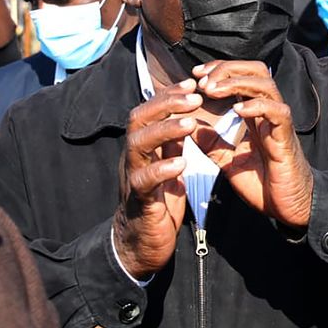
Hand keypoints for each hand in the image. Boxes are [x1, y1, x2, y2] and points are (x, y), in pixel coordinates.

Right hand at [113, 79, 201, 277]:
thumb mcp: (167, 168)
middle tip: (194, 97)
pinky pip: (144, 181)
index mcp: (142, 148)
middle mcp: (133, 158)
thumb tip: (185, 116)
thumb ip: (172, 144)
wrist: (141, 245)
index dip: (168, 95)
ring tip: (190, 123)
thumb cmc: (157, 204)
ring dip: (165, 130)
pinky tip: (181, 164)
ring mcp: (133, 178)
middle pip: (138, 120)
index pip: (149, 111)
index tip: (192, 82)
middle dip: (166, 105)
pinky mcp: (139, 201)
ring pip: (138, 145)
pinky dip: (162, 170)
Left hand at [191, 61, 313, 228]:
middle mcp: (268, 113)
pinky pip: (278, 112)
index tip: (194, 75)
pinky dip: (257, 106)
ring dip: (236, 82)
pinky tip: (237, 110)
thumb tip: (187, 127)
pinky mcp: (286, 138)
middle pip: (255, 71)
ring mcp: (279, 123)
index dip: (219, 70)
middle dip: (227, 69)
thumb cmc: (263, 183)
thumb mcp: (228, 161)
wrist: (288, 208)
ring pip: (265, 85)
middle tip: (201, 79)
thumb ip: (210, 143)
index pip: (241, 77)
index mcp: (255, 115)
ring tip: (211, 90)